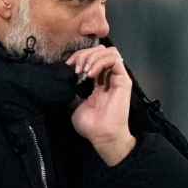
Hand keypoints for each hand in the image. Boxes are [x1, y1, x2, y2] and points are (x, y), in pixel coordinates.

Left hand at [68, 45, 134, 165]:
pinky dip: (100, 62)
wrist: (102, 136)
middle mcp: (108, 77)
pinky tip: (90, 73)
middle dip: (84, 54)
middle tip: (76, 68)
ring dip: (92, 57)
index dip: (79, 56)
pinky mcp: (123, 80)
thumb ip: (72, 89)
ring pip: (107, 51)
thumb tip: (63, 77)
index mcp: (98, 82)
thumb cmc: (91, 126)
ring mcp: (117, 78)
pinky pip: (114, 59)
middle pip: (99, 51)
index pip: (91, 57)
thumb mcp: (74, 103)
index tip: (68, 66)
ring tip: (83, 71)